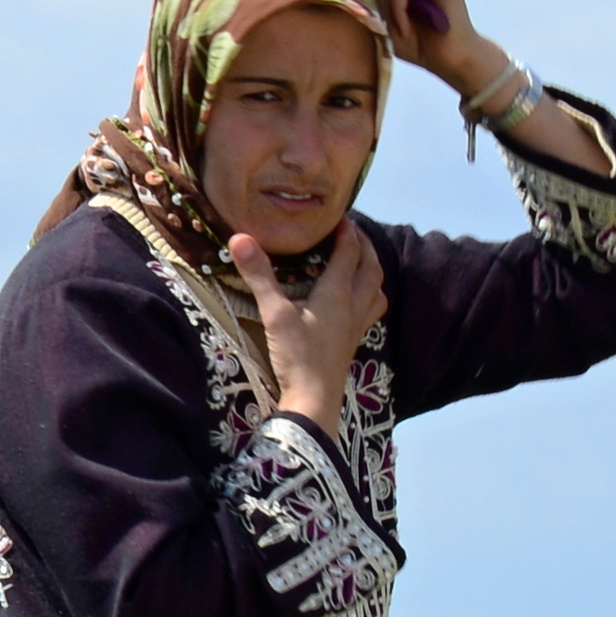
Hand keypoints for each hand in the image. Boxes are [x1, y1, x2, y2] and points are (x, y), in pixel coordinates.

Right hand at [225, 224, 384, 436]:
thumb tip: (240, 237)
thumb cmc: (297, 355)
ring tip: (362, 264)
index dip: (346, 232)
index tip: (339, 216)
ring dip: (372, 272)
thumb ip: (259, 275)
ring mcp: (356, 326)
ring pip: (376, 290)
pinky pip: (370, 311)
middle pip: (370, 268)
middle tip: (353, 234)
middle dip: (365, 247)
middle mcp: (353, 305)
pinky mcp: (352, 343)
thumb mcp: (274, 313)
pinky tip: (356, 303)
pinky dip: (368, 297)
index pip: (349, 253)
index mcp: (337, 293)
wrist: (314, 400)